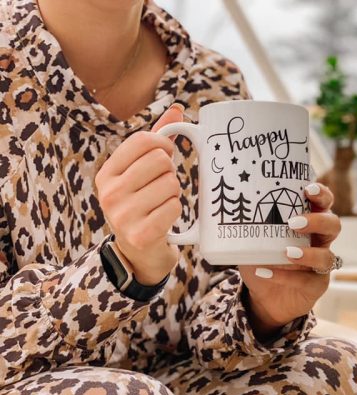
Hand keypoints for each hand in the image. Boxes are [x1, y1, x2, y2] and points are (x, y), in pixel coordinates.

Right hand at [95, 104, 183, 284]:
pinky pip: (174, 207)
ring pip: (171, 184)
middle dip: (171, 172)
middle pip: (160, 161)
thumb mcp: (142, 173)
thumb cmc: (144, 205)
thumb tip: (178, 108)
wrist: (140, 254)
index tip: (166, 155)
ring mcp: (123, 215)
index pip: (142, 140)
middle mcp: (110, 193)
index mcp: (107, 174)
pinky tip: (165, 219)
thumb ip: (157, 140)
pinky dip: (176, 212)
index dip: (163, 143)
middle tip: (163, 186)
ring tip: (162, 204)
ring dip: (175, 194)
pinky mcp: (141, 234)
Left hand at [239, 183, 340, 339]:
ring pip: (328, 256)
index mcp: (309, 223)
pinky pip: (308, 281)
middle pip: (334, 225)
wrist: (264, 298)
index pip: (324, 203)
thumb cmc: (261, 261)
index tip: (308, 189)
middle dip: (318, 221)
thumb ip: (243, 224)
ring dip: (308, 253)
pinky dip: (286, 277)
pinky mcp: (316, 286)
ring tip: (286, 252)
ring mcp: (321, 265)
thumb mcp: (251, 240)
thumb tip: (214, 202)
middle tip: (294, 222)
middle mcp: (319, 241)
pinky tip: (266, 272)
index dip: (321, 194)